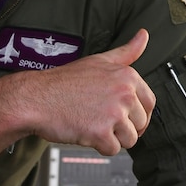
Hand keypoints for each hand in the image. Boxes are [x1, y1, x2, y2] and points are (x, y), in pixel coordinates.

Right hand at [0, 29, 156, 169]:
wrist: (36, 98)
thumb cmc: (64, 82)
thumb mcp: (99, 60)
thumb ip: (126, 52)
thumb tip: (144, 35)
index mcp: (128, 76)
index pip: (150, 104)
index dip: (138, 114)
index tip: (125, 116)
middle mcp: (124, 93)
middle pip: (140, 124)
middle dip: (123, 127)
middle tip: (101, 119)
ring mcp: (113, 114)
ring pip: (129, 140)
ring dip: (112, 138)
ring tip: (93, 125)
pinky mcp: (101, 133)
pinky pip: (113, 150)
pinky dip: (100, 147)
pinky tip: (86, 132)